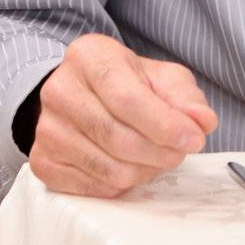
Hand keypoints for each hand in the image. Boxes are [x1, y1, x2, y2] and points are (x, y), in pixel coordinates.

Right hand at [28, 33, 217, 198]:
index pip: (127, 99)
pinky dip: (122, 185)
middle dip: (160, 152)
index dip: (164, 124)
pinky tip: (130, 166)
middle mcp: (60, 90)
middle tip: (180, 152)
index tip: (193, 139)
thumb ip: (185, 98)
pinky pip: (93, 188)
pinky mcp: (42, 161)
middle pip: (118, 137)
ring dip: (144, 171)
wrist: (84, 94)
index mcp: (88, 56)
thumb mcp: (161, 77)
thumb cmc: (127, 83)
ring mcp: (46, 128)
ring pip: (109, 168)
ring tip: (156, 157)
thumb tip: (202, 122)